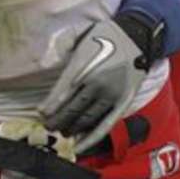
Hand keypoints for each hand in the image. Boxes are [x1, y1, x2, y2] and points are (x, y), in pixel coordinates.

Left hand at [38, 17, 147, 152]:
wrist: (138, 36)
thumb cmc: (106, 34)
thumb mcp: (80, 31)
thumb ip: (62, 44)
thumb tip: (48, 61)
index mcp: (83, 66)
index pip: (61, 92)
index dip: (50, 105)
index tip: (40, 114)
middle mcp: (95, 83)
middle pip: (71, 109)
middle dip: (57, 120)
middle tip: (48, 126)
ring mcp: (110, 95)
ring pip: (86, 119)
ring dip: (71, 128)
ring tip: (62, 132)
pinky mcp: (123, 103)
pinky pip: (105, 125)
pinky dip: (91, 138)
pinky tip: (80, 147)